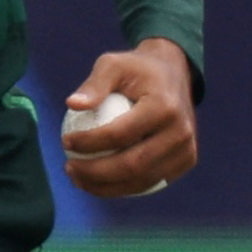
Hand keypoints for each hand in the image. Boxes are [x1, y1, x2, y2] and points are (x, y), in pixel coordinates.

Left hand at [60, 38, 197, 197]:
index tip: (65, 141)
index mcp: (164, 107)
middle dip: (95, 173)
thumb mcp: (113, 64)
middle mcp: (180, 133)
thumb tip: (72, 104)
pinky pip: (150, 181)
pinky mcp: (186, 162)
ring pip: (142, 180)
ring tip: (78, 179)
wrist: (175, 74)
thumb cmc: (137, 69)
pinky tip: (97, 182)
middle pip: (133, 165)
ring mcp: (186, 151)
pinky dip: (122, 187)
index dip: (90, 143)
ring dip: (106, 186)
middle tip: (69, 167)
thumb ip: (94, 84)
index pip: (121, 134)